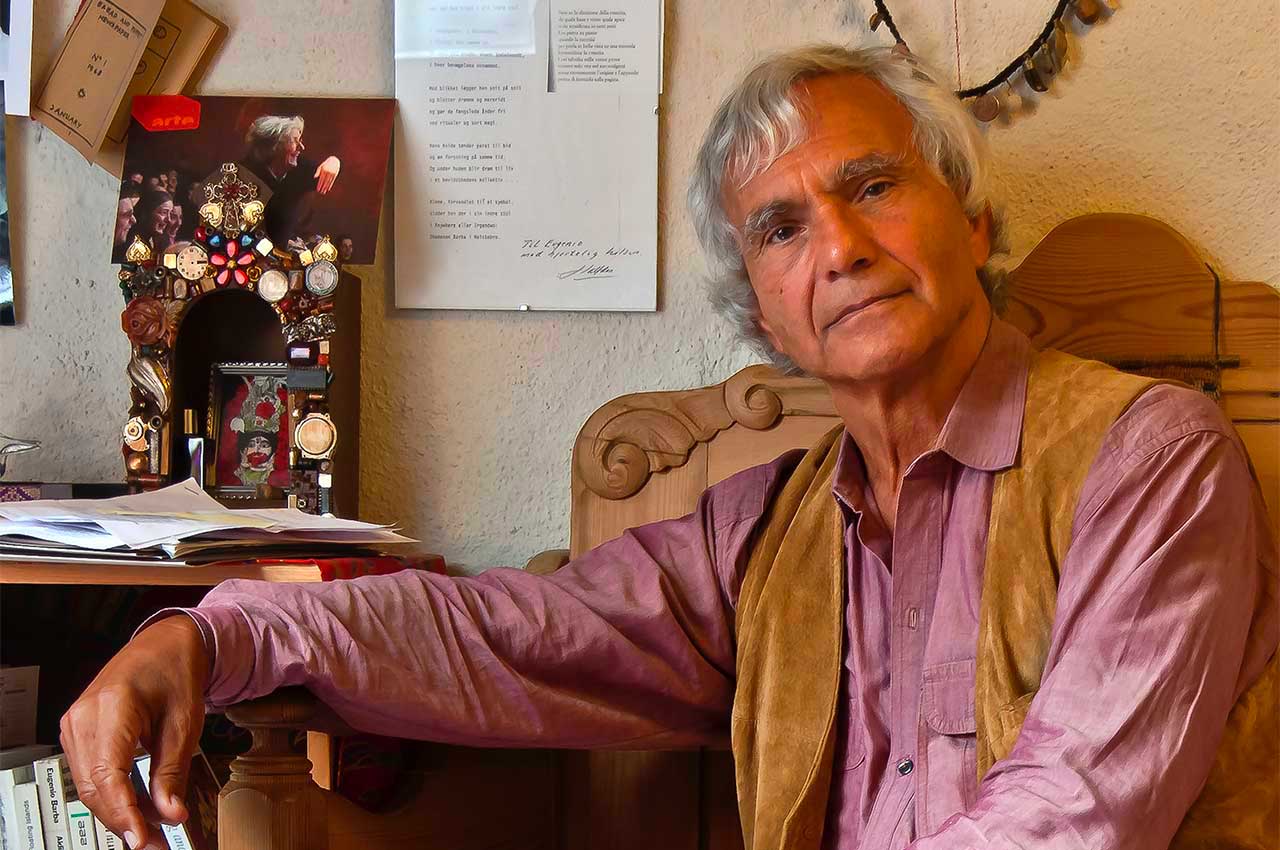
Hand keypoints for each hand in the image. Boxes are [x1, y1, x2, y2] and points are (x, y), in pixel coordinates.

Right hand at [61, 615, 208, 849]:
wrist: (164, 644)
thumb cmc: (176, 672)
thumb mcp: (185, 721)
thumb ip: (173, 770)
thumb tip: (170, 814)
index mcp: (111, 707)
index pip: (108, 775)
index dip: (124, 813)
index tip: (143, 840)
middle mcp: (83, 717)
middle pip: (94, 787)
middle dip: (125, 821)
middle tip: (157, 844)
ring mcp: (74, 725)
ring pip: (89, 786)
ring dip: (119, 812)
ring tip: (153, 833)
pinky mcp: (78, 733)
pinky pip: (90, 774)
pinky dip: (114, 795)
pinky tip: (138, 810)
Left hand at [314, 156, 340, 193]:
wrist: (334, 160)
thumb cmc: (326, 163)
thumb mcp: (321, 166)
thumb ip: (318, 171)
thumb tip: (314, 177)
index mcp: (323, 170)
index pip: (321, 179)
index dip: (319, 185)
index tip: (318, 189)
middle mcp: (328, 172)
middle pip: (324, 182)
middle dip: (322, 187)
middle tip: (320, 192)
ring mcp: (332, 174)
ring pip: (328, 182)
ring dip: (326, 187)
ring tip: (324, 191)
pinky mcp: (335, 175)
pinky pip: (332, 181)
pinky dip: (330, 185)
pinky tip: (328, 189)